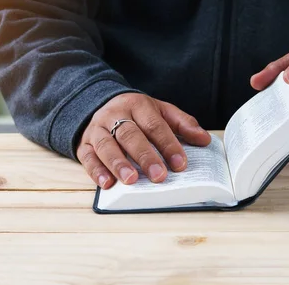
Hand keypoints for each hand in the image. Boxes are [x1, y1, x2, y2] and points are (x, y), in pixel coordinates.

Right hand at [76, 93, 211, 188]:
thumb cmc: (135, 114)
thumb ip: (182, 124)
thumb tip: (204, 139)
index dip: (168, 145)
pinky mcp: (83, 144)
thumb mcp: (159, 111)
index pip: (154, 125)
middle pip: (130, 135)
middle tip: (158, 176)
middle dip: (145, 156)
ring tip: (131, 180)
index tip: (180, 164)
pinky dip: (96, 171)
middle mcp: (115, 115)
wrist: (98, 104)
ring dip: (119, 164)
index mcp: (137, 105)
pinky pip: (88, 157)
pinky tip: (107, 183)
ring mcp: (97, 129)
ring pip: (107, 145)